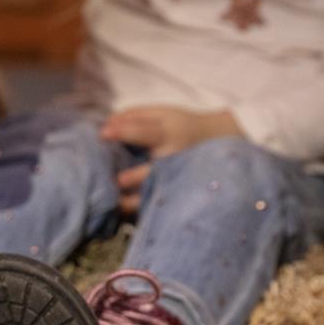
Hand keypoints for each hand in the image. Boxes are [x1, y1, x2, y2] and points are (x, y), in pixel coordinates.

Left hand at [101, 106, 241, 215]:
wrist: (220, 145)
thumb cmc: (180, 128)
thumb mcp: (162, 114)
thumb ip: (134, 116)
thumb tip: (106, 124)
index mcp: (168, 134)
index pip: (145, 131)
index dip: (124, 132)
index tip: (104, 133)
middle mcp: (172, 158)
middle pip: (153, 169)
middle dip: (136, 177)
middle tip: (119, 181)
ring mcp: (175, 179)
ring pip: (155, 193)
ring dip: (136, 201)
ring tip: (119, 204)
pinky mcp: (175, 195)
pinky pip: (157, 205)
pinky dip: (141, 209)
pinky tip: (124, 210)